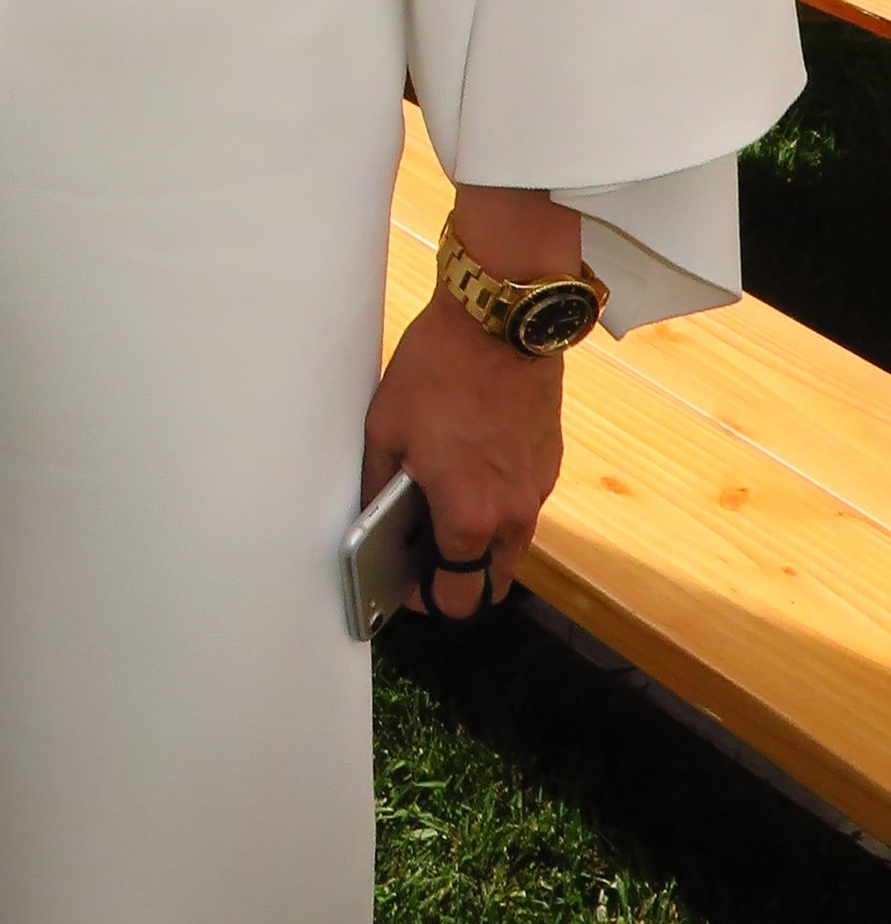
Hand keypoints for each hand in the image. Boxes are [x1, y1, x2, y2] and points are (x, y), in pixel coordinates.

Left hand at [363, 293, 563, 616]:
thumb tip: (373, 521)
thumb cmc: (436, 371)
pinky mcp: (549, 462)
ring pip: (511, 544)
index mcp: (468, 517)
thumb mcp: (385, 429)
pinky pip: (524, 503)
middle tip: (425, 553)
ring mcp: (537, 489)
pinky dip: (500, 504)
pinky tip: (471, 468)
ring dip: (481, 543)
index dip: (428, 601)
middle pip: (491, 581)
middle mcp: (512, 515)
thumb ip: (378, 487)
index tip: (408, 588)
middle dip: (459, 579)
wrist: (498, 322)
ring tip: (444, 505)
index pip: (458, 597)